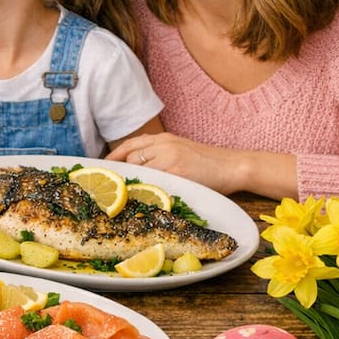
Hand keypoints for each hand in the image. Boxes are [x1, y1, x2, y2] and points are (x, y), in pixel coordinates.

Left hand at [105, 131, 245, 194]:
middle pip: (132, 158)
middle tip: (113, 186)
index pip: (131, 144)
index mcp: (164, 138)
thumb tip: (137, 166)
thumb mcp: (181, 150)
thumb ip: (160, 154)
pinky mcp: (179, 173)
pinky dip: (149, 191)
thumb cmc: (208, 162)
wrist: (234, 166)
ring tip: (131, 195)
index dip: (115, 155)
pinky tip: (148, 200)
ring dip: (136, 183)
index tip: (105, 166)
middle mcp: (165, 145)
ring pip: (141, 171)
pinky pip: (156, 183)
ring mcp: (171, 159)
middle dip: (123, 172)